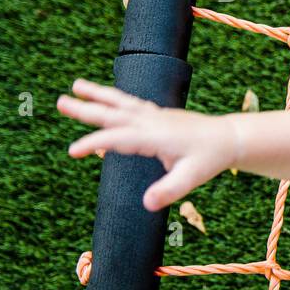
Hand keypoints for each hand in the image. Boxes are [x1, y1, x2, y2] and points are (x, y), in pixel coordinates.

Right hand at [58, 78, 236, 211]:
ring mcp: (156, 115)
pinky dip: (115, 100)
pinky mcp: (159, 115)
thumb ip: (169, 190)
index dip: (94, 144)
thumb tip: (147, 204)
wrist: (229, 138)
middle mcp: (153, 121)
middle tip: (59, 101)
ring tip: (75, 85)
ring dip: (98, 94)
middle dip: (87, 109)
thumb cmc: (210, 159)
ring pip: (122, 102)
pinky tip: (105, 99)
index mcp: (156, 135)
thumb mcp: (191, 178)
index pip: (118, 139)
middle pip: (114, 114)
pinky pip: (132, 104)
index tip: (73, 151)